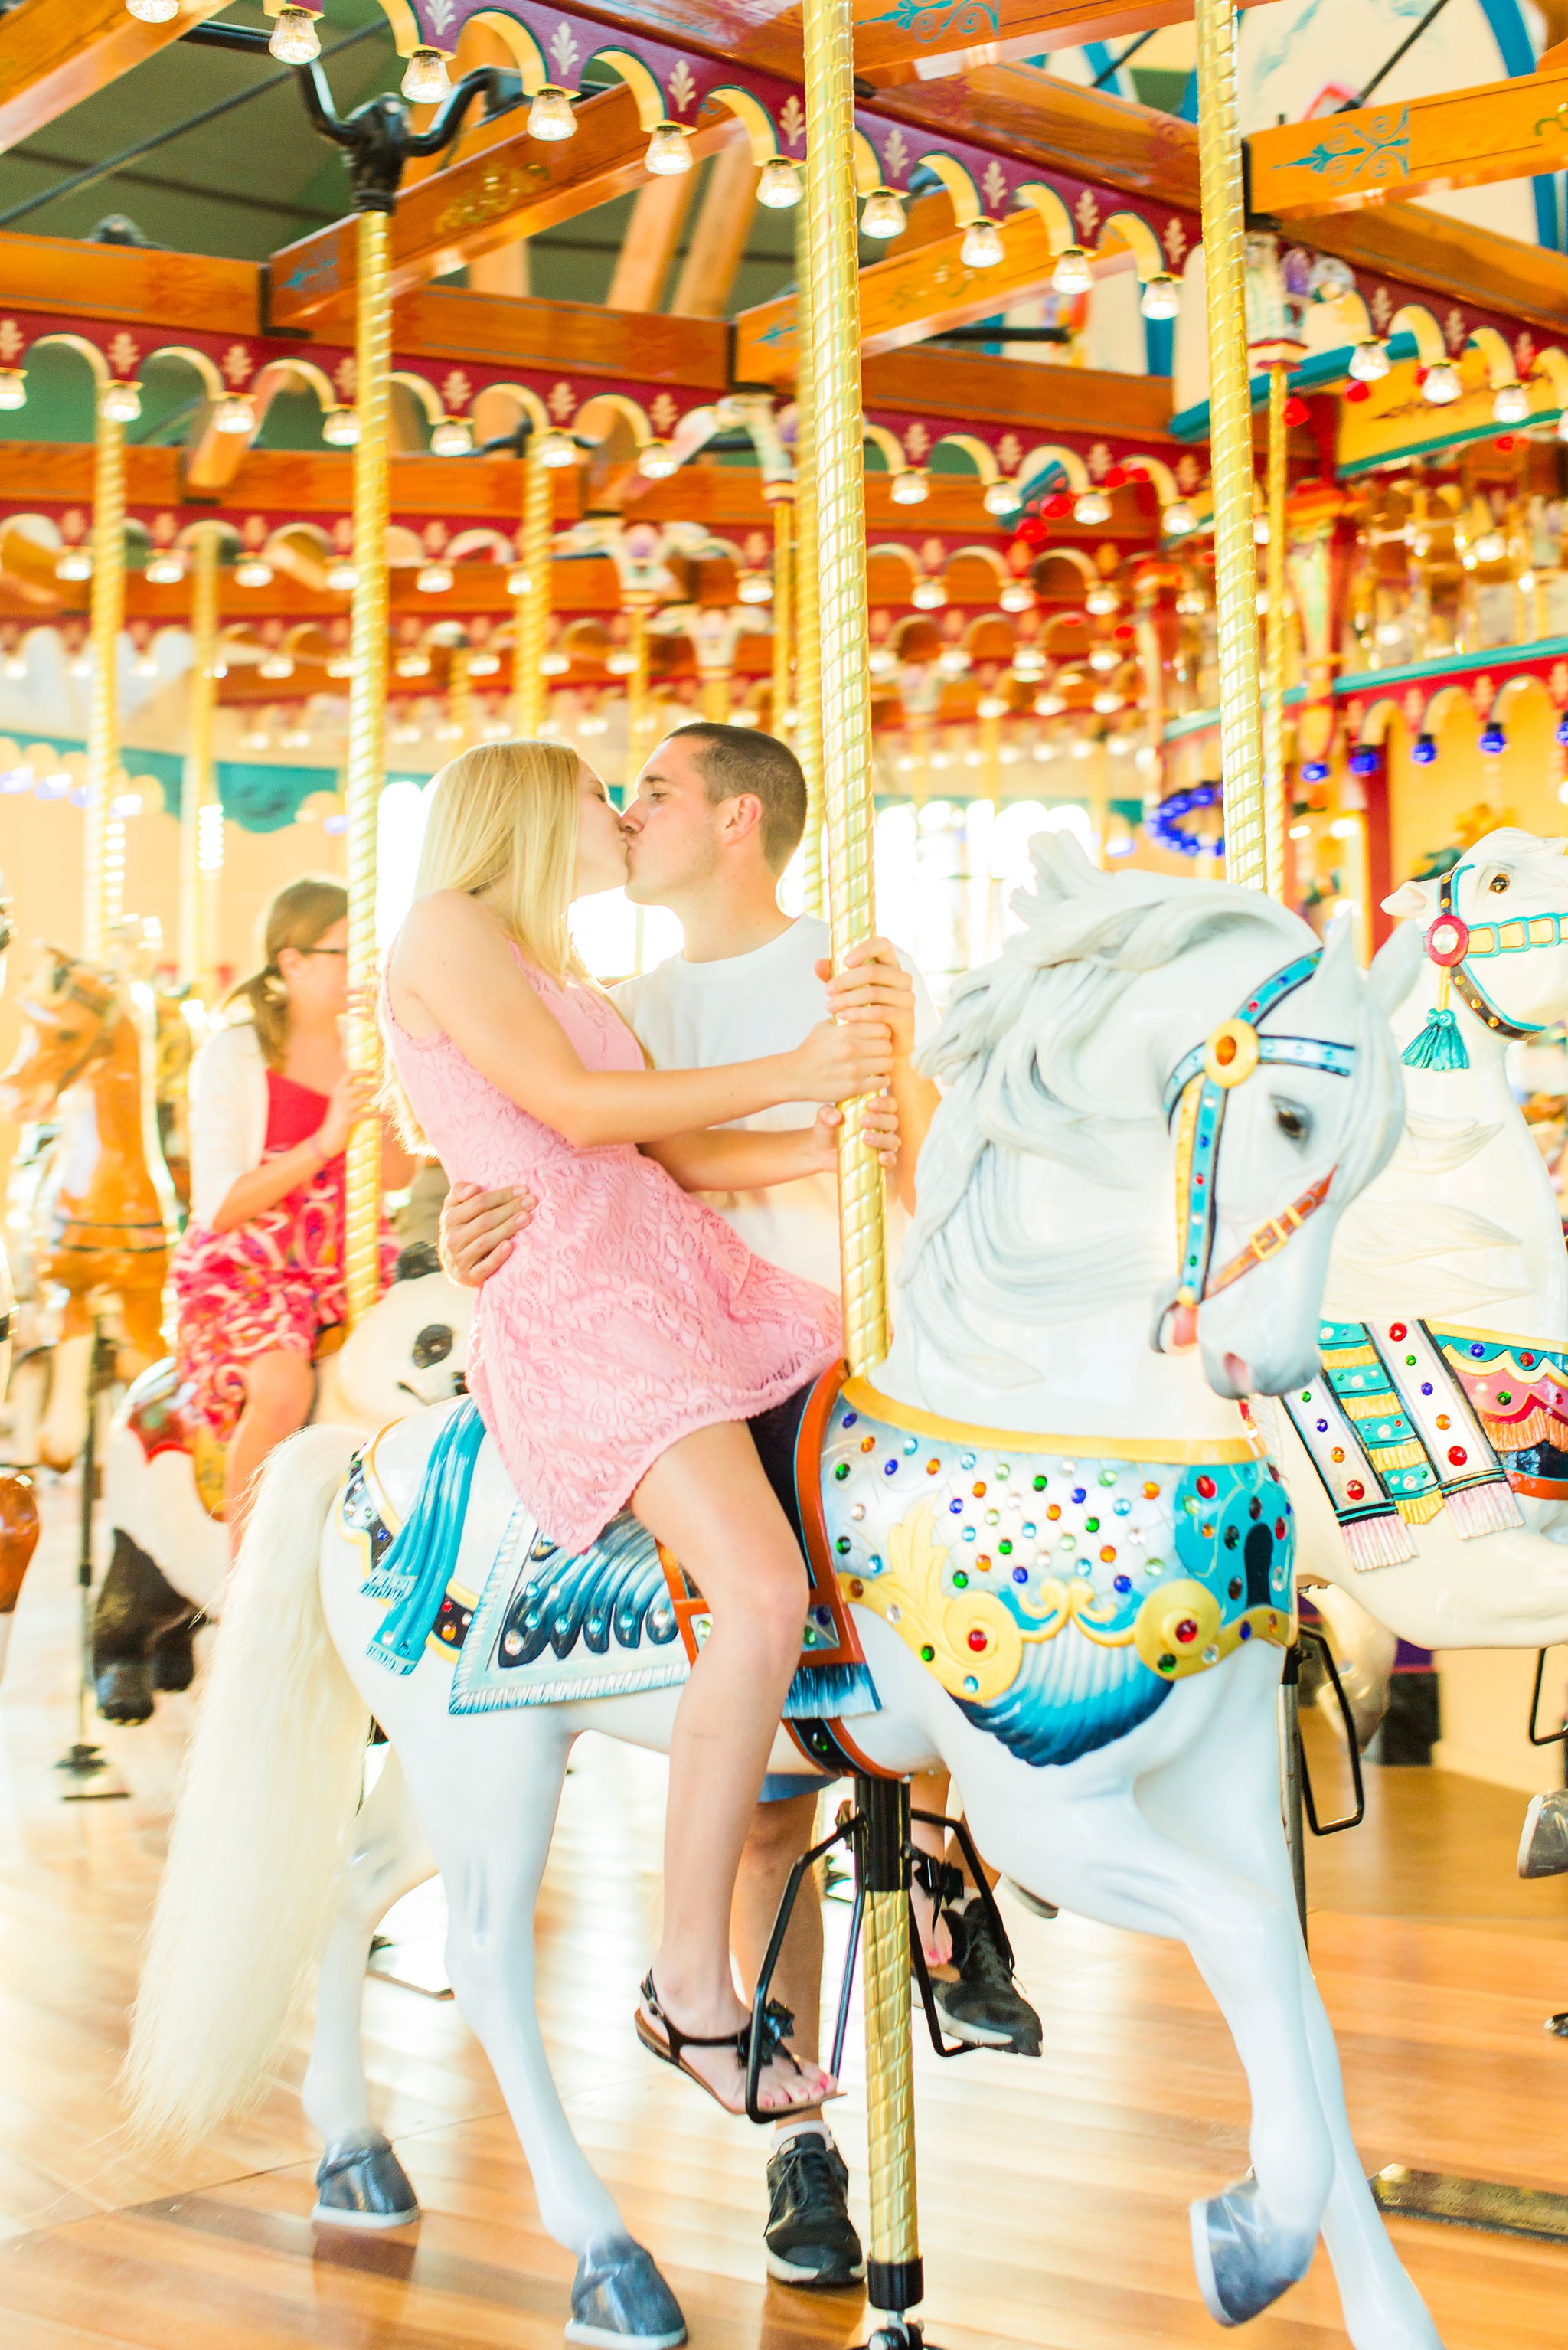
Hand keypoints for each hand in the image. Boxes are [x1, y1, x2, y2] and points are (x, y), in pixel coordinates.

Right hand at [315, 1070, 377, 1157]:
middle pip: (360, 1087)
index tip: (373, 1072)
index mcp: (337, 1091)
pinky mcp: (346, 1120)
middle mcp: (339, 1097)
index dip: (361, 1072)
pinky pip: (365, 1114)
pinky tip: (383, 1116)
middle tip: (381, 1090)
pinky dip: (376, 1115)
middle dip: (373, 1088)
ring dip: (376, 1101)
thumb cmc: (336, 1120)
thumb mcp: (340, 1104)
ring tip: (383, 1103)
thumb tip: (367, 1087)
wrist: (325, 1139)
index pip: (348, 1075)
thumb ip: (349, 1095)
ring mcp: (342, 1108)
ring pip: (364, 1100)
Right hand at [438, 1177, 536, 1287]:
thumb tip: (474, 1188)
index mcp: (449, 1219)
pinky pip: (484, 1266)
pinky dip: (497, 1256)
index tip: (523, 1189)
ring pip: (485, 1241)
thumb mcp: (455, 1209)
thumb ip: (459, 1192)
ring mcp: (459, 1259)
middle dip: (510, 1209)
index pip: (478, 1203)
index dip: (501, 1195)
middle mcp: (452, 1239)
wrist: (455, 1266)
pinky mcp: (469, 1277)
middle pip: (484, 1221)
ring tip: (527, 1218)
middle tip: (531, 1202)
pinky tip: (511, 1246)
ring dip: (507, 1228)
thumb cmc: (462, 1229)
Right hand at [790, 1015, 891, 1105]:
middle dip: (884, 1049)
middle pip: (887, 1045)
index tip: (876, 1038)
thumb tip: (863, 1007)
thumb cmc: (811, 1050)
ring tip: (875, 1066)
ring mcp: (854, 1069)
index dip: (882, 1033)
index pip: (882, 1027)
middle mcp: (852, 1048)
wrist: (794, 1075)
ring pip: (887, 1064)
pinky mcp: (854, 1087)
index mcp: (846, 1031)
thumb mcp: (824, 1026)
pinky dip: (880, 1080)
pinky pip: (881, 1082)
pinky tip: (873, 1078)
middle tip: (877, 1053)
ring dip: (883, 1065)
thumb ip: (845, 1017)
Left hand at [799, 1094, 898, 1171]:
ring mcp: (882, 1145)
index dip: (884, 1103)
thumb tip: (835, 1117)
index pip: (889, 1104)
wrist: (821, 1151)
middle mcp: (882, 1128)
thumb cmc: (827, 1129)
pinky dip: (888, 1159)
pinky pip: (891, 1161)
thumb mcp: (824, 1118)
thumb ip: (826, 1113)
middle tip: (863, 1121)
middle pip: (892, 1121)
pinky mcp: (880, 1162)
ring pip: (892, 1140)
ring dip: (882, 1139)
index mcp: (875, 1112)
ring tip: (865, 1138)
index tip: (871, 1105)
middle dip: (880, 1120)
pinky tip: (881, 1158)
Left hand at [818, 940, 917, 1058]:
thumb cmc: (863, 1011)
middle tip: (827, 990)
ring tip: (829, 1007)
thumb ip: (834, 976)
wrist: (881, 1043)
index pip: (882, 944)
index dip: (864, 949)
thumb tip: (818, 964)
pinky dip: (858, 1014)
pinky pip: (880, 1013)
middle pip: (874, 971)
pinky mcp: (906, 1017)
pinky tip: (843, 1018)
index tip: (844, 962)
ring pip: (874, 993)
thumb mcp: (847, 990)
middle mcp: (902, 978)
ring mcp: (907, 997)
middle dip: (846, 980)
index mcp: (889, 964)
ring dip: (848, 999)